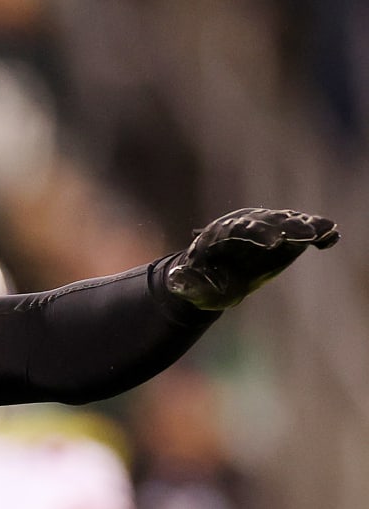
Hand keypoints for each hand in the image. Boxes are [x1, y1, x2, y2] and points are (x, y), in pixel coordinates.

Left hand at [164, 208, 338, 310]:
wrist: (216, 276)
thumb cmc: (201, 283)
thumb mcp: (190, 287)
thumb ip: (185, 284)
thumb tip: (176, 280)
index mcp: (219, 234)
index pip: (238, 229)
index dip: (257, 234)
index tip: (275, 243)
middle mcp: (244, 224)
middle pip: (267, 221)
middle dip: (285, 227)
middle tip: (305, 236)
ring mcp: (265, 227)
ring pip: (287, 222)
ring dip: (306, 227)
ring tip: (325, 232)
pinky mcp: (283, 234)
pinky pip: (302, 230)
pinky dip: (317, 232)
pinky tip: (332, 237)